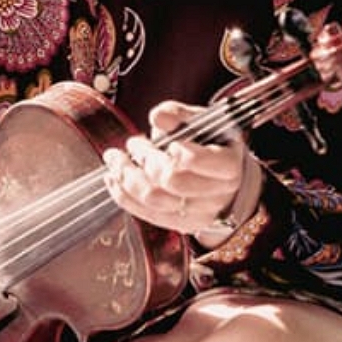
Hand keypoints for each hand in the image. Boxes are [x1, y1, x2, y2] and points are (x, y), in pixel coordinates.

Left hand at [101, 100, 259, 237]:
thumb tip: (157, 117)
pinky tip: (113, 179)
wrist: (223, 175)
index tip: (168, 142)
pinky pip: (146, 214)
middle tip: (133, 143)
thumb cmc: (210, 142)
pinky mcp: (182, 225)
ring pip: (155, 201)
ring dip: (127, 177)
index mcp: (228, 166)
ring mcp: (200, 214)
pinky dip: (124, 196)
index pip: (198, 163)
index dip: (178, 153)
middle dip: (146, 159)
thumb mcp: (201, 122)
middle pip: (172, 182)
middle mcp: (218, 195)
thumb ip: (179, 115)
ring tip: (115, 159)